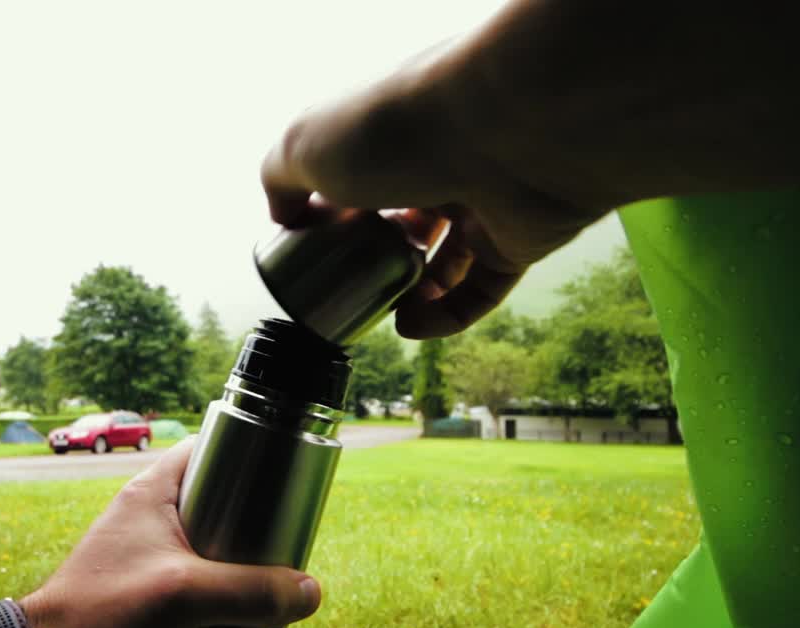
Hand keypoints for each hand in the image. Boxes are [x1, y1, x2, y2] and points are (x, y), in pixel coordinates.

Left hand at [18, 439, 320, 627]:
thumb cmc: (98, 617)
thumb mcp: (184, 597)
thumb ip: (250, 591)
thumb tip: (308, 592)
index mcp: (150, 494)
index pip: (209, 450)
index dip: (249, 457)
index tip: (284, 480)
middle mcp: (147, 518)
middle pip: (218, 502)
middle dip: (254, 524)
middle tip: (284, 544)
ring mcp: (144, 557)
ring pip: (209, 547)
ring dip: (238, 564)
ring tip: (268, 583)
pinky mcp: (144, 594)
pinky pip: (194, 582)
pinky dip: (218, 594)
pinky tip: (237, 616)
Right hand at [260, 33, 605, 339]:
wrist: (504, 128)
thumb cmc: (397, 128)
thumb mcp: (305, 146)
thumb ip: (280, 178)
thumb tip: (283, 217)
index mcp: (392, 130)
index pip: (361, 172)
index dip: (334, 211)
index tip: (311, 245)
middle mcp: (442, 159)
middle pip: (404, 219)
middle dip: (374, 257)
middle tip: (347, 284)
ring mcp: (484, 201)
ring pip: (445, 260)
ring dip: (408, 294)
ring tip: (381, 312)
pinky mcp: (519, 240)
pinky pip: (482, 290)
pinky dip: (446, 317)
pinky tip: (410, 327)